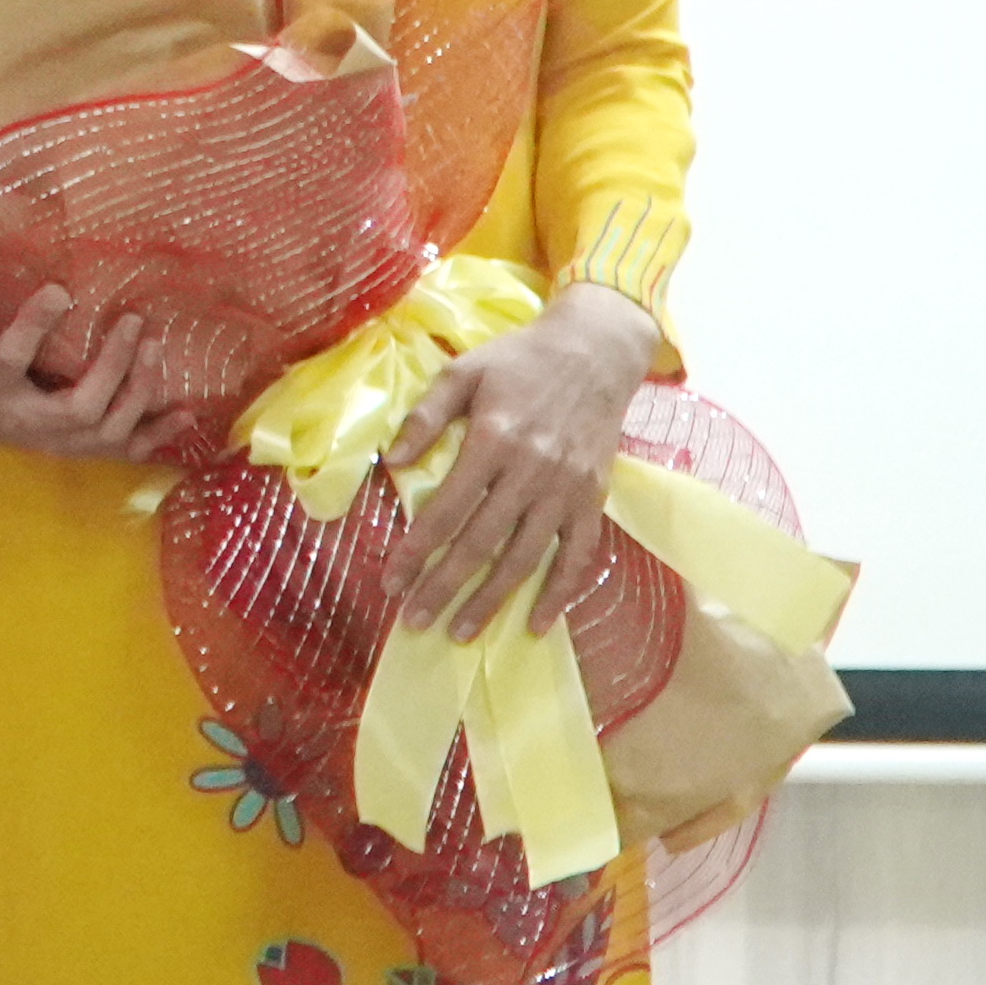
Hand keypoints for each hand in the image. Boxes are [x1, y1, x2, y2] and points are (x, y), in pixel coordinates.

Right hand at [0, 287, 169, 458]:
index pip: (11, 361)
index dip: (35, 327)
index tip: (59, 289)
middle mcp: (29, 422)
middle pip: (79, 407)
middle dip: (112, 367)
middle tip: (133, 322)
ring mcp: (56, 440)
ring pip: (106, 429)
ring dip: (137, 392)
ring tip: (154, 348)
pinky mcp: (76, 446)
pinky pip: (121, 448)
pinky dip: (156, 435)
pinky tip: (186, 414)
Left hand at [384, 282, 662, 640]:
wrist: (595, 351)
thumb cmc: (518, 361)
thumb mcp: (463, 372)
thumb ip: (425, 416)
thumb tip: (392, 461)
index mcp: (494, 440)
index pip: (447, 510)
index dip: (417, 550)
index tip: (391, 582)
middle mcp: (532, 472)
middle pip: (482, 543)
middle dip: (445, 587)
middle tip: (415, 621)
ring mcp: (567, 490)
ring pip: (526, 558)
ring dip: (493, 600)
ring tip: (461, 633)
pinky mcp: (593, 500)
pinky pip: (578, 556)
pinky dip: (560, 593)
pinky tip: (535, 624)